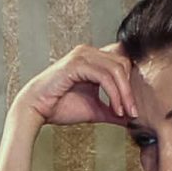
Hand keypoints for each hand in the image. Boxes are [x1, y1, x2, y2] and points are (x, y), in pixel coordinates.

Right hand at [17, 44, 137, 129]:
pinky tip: (116, 110)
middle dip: (131, 90)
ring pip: (117, 69)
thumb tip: (132, 118)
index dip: (132, 81)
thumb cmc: (60, 107)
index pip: (123, 61)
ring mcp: (83, 55)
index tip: (135, 105)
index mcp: (94, 58)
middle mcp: (89, 52)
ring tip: (126, 113)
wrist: (36, 110)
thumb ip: (112, 109)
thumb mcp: (95, 109)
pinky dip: (114, 94)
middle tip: (134, 113)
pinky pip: (104, 77)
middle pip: (124, 63)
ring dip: (125, 94)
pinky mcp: (77, 63)